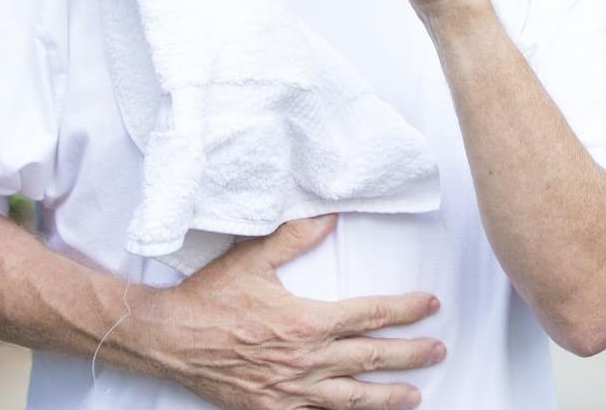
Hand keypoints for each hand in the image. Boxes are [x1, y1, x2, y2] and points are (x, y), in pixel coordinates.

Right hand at [137, 215, 443, 409]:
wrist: (167, 338)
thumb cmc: (209, 299)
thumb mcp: (252, 258)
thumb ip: (296, 236)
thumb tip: (330, 214)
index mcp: (306, 321)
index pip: (370, 314)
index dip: (405, 310)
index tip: (430, 305)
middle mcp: (304, 359)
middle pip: (371, 357)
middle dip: (410, 354)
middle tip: (438, 349)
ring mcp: (290, 390)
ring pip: (352, 397)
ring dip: (388, 396)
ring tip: (415, 395)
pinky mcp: (272, 409)